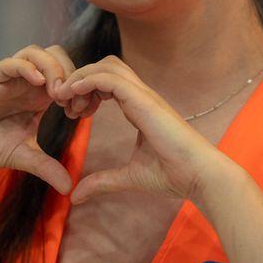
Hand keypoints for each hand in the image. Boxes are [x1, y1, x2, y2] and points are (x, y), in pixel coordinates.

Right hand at [0, 45, 99, 192]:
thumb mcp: (23, 157)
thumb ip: (47, 167)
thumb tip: (70, 188)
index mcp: (37, 97)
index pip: (68, 76)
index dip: (80, 89)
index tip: (81, 112)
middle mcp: (25, 83)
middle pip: (57, 56)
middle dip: (71, 74)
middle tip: (71, 101)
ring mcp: (8, 78)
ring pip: (37, 53)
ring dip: (53, 68)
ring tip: (57, 94)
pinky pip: (12, 62)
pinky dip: (29, 68)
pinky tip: (39, 84)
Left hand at [54, 55, 219, 204]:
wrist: (198, 176)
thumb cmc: (173, 174)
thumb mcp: (128, 177)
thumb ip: (102, 182)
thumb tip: (76, 196)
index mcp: (139, 108)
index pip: (107, 83)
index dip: (85, 91)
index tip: (72, 112)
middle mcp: (141, 96)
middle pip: (105, 66)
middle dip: (80, 79)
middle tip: (64, 103)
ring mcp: (143, 95)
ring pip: (106, 66)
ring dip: (81, 77)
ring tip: (65, 98)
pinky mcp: (143, 100)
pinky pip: (110, 78)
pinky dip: (88, 80)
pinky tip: (74, 94)